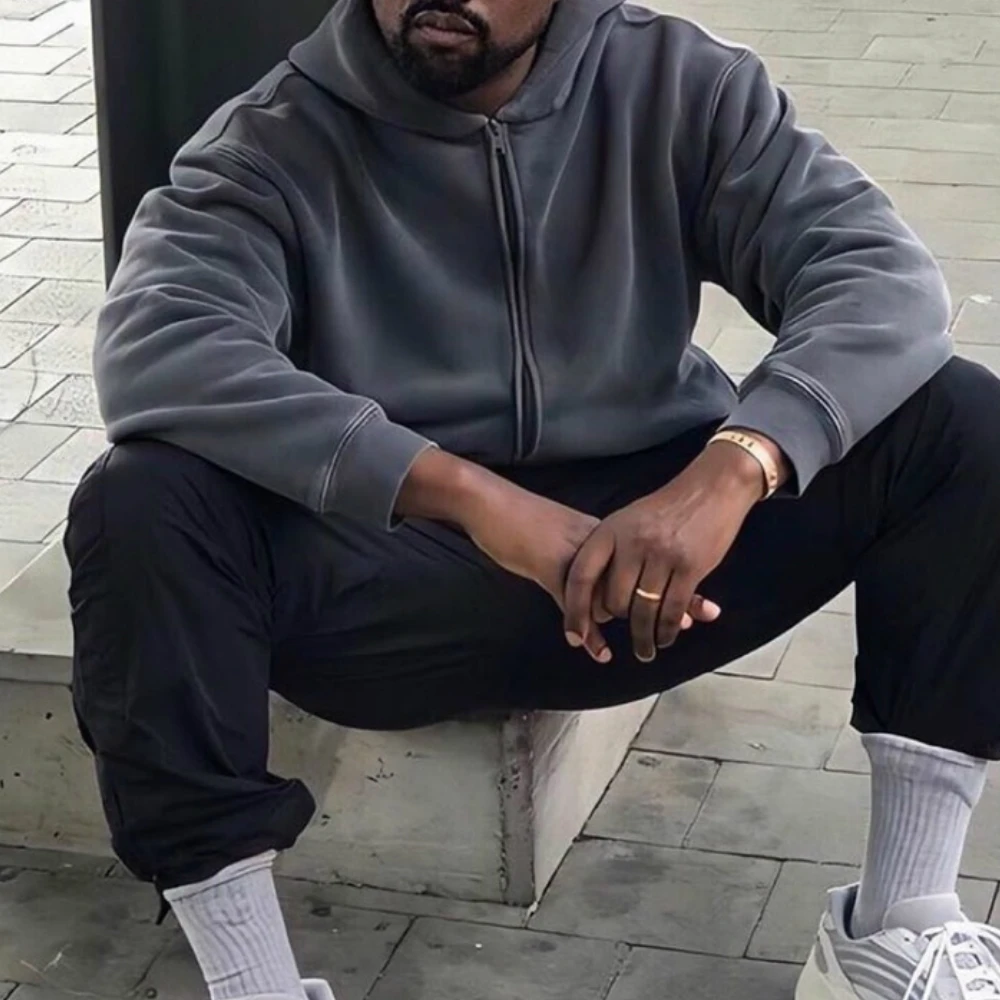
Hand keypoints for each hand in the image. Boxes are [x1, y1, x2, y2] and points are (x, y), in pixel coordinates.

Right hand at [396, 449, 606, 657]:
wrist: (488, 502)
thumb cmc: (518, 519)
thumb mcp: (558, 537)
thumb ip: (577, 558)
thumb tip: (588, 583)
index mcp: (599, 533)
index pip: (627, 571)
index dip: (624, 596)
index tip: (623, 617)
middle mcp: (595, 542)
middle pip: (619, 587)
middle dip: (615, 614)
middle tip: (605, 637)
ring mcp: (575, 555)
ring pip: (600, 599)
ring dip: (597, 628)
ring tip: (602, 652)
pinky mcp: (553, 567)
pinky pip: (573, 606)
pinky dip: (579, 630)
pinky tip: (579, 644)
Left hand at [563, 439, 775, 662]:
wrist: (711, 487)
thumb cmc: (667, 508)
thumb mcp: (628, 519)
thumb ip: (611, 550)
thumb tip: (596, 588)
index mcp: (610, 531)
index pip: (582, 576)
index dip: (575, 610)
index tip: (573, 635)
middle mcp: (632, 543)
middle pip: (614, 600)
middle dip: (619, 622)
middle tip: (626, 632)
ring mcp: (661, 555)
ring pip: (644, 610)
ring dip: (644, 637)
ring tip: (645, 651)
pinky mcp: (689, 567)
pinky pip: (672, 610)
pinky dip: (667, 630)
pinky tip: (665, 638)